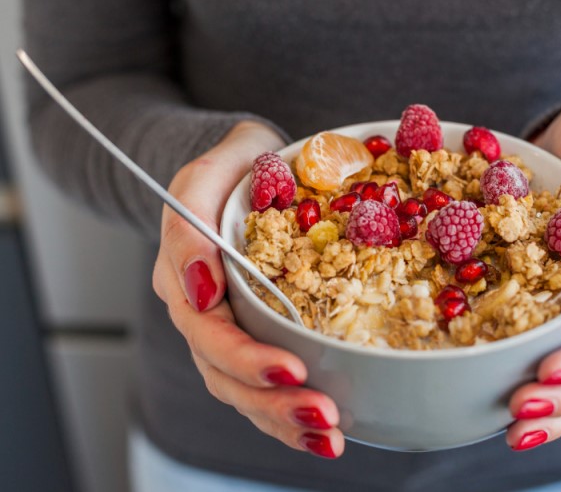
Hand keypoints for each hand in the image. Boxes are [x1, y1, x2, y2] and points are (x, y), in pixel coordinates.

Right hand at [151, 121, 343, 458]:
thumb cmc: (234, 167)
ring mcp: (228, 329)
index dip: (247, 357)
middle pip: (226, 374)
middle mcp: (203, 313)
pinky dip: (291, 413)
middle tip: (323, 414)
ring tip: (330, 437)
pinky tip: (326, 432)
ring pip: (245, 391)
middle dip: (274, 401)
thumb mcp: (209, 173)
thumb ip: (192, 225)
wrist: (250, 168)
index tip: (292, 367)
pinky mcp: (257, 334)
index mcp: (186, 277)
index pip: (208, 331)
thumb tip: (202, 289)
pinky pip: (266, 384)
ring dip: (285, 419)